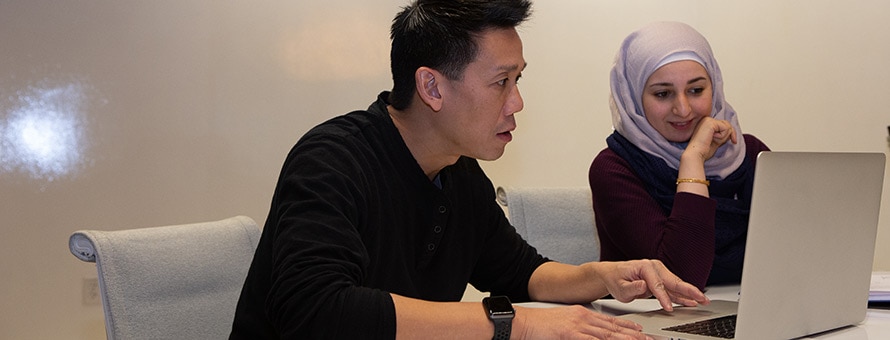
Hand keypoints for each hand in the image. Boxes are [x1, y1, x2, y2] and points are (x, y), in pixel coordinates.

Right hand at [514, 305, 651, 339]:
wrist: (524, 321)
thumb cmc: (540, 325)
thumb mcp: (563, 323)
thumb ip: (577, 329)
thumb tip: (587, 335)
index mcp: (582, 314)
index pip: (609, 321)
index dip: (626, 327)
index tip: (639, 331)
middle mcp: (583, 318)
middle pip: (613, 328)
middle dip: (632, 334)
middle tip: (647, 339)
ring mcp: (578, 326)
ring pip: (608, 334)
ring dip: (625, 339)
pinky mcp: (571, 334)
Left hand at [594, 260, 709, 311]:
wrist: (612, 274)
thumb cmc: (615, 279)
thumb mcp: (620, 287)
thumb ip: (632, 288)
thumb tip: (643, 285)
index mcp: (645, 267)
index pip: (657, 285)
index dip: (664, 298)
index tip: (668, 308)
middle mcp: (654, 267)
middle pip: (674, 281)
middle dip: (689, 291)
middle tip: (701, 298)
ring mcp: (659, 273)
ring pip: (677, 285)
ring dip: (691, 293)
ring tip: (703, 300)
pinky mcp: (660, 280)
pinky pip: (673, 290)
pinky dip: (683, 296)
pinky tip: (692, 302)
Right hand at [685, 117, 736, 161]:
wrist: (695, 154)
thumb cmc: (702, 151)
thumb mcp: (716, 141)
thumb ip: (722, 135)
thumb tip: (731, 132)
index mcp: (706, 123)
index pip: (724, 125)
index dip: (729, 134)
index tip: (733, 142)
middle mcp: (706, 120)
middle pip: (727, 124)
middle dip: (728, 135)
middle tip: (718, 143)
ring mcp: (708, 120)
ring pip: (727, 126)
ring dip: (723, 137)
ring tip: (712, 140)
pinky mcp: (711, 122)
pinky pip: (726, 128)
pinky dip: (722, 137)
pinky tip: (712, 139)